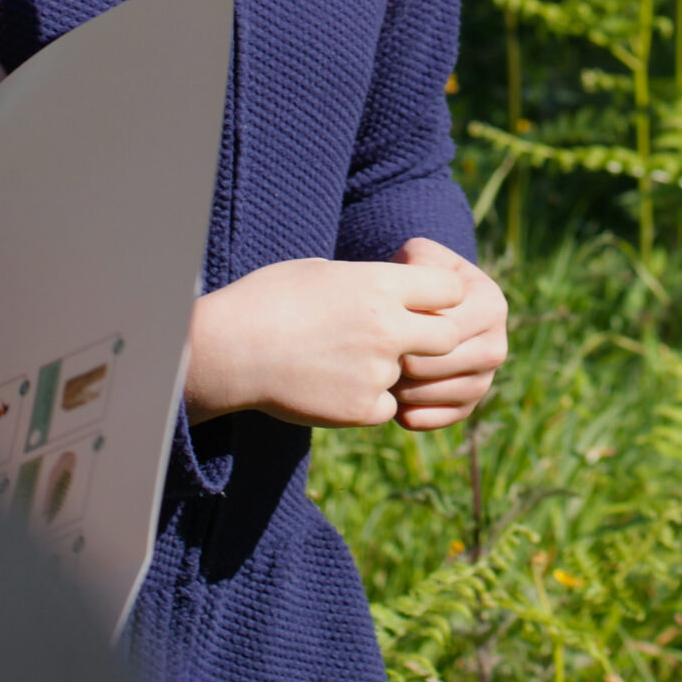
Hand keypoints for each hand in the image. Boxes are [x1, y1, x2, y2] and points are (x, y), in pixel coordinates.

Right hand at [185, 254, 467, 429]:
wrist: (231, 349)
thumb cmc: (270, 299)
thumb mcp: (326, 273)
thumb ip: (372, 283)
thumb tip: (398, 289)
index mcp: (381, 285)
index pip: (451, 290)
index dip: (439, 297)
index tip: (421, 302)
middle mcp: (389, 328)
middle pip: (447, 338)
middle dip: (432, 340)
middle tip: (402, 340)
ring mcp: (377, 371)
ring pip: (410, 375)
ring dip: (388, 371)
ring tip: (341, 360)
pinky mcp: (361, 409)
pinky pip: (385, 406)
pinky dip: (366, 401)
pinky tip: (331, 385)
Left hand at [391, 238, 507, 429]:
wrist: (426, 304)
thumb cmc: (418, 276)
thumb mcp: (419, 256)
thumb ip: (417, 263)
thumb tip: (414, 290)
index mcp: (491, 304)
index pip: (446, 328)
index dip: (407, 330)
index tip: (380, 324)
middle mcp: (496, 344)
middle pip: (441, 364)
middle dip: (404, 360)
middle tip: (375, 354)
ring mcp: (486, 378)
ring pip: (440, 394)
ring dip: (405, 388)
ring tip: (381, 372)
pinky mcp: (470, 405)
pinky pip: (439, 418)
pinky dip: (413, 413)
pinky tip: (392, 399)